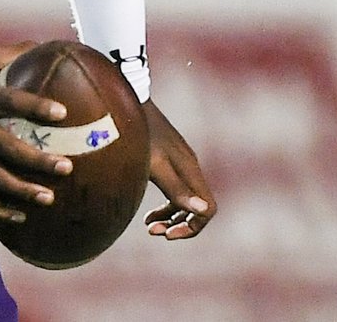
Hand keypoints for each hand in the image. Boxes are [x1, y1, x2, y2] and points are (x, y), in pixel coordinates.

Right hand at [0, 42, 73, 224]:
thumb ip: (12, 54)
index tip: (62, 113)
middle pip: (4, 146)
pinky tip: (20, 217)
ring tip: (48, 197)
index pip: (9, 100)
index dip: (34, 106)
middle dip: (35, 160)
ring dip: (21, 190)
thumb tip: (47, 46)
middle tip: (66, 167)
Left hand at [142, 99, 216, 239]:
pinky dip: (165, 205)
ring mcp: (179, 162)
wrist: (128, 102)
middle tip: (155, 232)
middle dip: (179, 225)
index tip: (169, 234)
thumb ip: (176, 189)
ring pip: (185, 200)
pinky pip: (174, 189)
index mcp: (190, 170)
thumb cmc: (139, 134)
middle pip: (198, 207)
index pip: (208, 209)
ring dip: (170, 217)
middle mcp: (189, 167)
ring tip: (149, 226)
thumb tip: (204, 212)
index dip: (193, 227)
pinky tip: (147, 213)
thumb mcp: (154, 165)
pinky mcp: (167, 159)